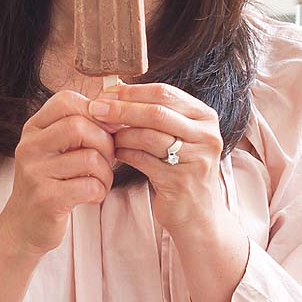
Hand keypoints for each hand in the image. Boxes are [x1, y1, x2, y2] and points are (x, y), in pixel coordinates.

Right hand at [2, 90, 116, 256]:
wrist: (23, 226)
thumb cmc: (50, 183)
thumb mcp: (56, 149)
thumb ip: (78, 129)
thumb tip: (118, 114)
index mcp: (33, 129)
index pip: (66, 100)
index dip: (95, 111)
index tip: (107, 130)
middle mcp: (30, 147)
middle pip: (80, 126)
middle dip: (106, 144)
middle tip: (107, 161)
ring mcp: (35, 173)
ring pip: (90, 158)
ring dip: (106, 173)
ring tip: (100, 182)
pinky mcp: (47, 199)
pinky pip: (90, 186)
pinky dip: (100, 191)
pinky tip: (92, 196)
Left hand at [87, 82, 224, 233]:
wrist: (196, 214)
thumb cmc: (179, 168)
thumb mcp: (175, 136)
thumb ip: (154, 113)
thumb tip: (115, 88)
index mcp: (205, 116)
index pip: (164, 93)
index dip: (131, 92)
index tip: (105, 93)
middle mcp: (206, 135)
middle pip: (157, 112)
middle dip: (121, 109)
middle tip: (95, 109)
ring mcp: (196, 158)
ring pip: (148, 137)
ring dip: (120, 134)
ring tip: (103, 135)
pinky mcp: (180, 181)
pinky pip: (144, 160)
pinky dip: (124, 154)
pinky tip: (114, 154)